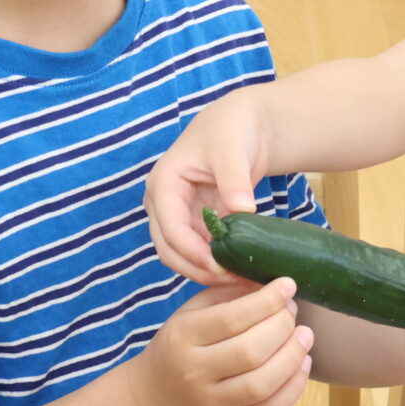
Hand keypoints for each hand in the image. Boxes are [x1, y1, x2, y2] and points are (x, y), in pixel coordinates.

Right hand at [126, 279, 312, 405]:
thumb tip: (270, 283)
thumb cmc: (181, 346)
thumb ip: (228, 294)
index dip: (266, 301)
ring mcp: (213, 404)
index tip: (288, 285)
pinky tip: (302, 364)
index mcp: (182, 337)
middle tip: (292, 312)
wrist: (157, 399)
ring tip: (305, 335)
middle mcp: (194, 373)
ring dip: (293, 356)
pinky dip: (295, 386)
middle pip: (250, 351)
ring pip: (262, 383)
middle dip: (282, 326)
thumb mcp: (191, 312)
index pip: (231, 319)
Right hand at [145, 91, 274, 284]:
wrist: (241, 125)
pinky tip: (237, 270)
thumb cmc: (231, 130)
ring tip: (237, 279)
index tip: (220, 266)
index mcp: (163, 183)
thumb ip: (234, 180)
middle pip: (168, 248)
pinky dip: (213, 263)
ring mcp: (176, 215)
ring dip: (204, 270)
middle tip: (231, 280)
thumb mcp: (232, 150)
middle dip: (196, 267)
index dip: (192, 251)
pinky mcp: (193, 223)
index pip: (169, 227)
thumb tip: (242, 209)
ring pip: (180, 255)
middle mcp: (162, 203)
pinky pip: (197, 251)